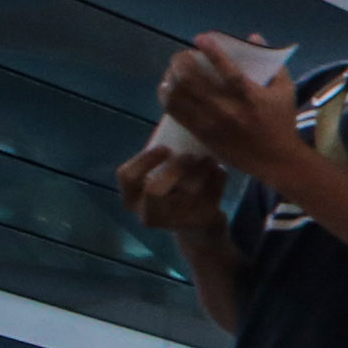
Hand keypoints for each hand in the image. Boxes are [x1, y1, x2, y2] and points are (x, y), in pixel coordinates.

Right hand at [114, 143, 230, 234]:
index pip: (127, 177)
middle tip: (189, 155)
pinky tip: (220, 169)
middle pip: (155, 190)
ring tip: (209, 157)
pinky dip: (218, 177)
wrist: (199, 227)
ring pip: (189, 191)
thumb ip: (162, 160)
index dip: (145, 160)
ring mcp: (176, 221)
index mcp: (133, 198)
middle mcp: (149, 213)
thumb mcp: (160, 178)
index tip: (164, 148)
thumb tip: (178, 120)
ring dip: (201, 168)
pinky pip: (212, 194)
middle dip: (174, 168)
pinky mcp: (202, 220)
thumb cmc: (174, 191)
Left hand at [161, 34, 310, 179]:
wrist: (276, 161)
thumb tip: (254, 38)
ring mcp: (211, 122)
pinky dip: (166, 96)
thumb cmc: (282, 123)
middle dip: (181, 62)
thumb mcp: (285, 91)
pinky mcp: (201, 133)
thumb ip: (273, 64)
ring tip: (174, 71)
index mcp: (251, 96)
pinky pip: (175, 111)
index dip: (212, 52)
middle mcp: (228, 108)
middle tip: (183, 56)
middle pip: (192, 80)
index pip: (228, 70)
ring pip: (178, 94)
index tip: (200, 38)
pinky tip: (168, 89)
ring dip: (171, 77)